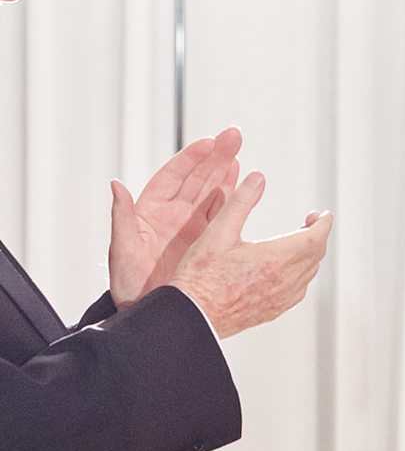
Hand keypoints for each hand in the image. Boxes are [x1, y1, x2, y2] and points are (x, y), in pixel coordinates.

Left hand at [109, 127, 243, 304]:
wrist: (148, 314)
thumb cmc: (128, 287)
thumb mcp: (122, 252)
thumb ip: (121, 218)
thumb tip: (115, 186)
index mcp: (151, 212)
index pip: (173, 176)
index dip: (191, 158)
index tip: (208, 142)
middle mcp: (172, 215)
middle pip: (196, 178)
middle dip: (215, 156)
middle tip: (234, 136)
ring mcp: (189, 228)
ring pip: (210, 192)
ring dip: (224, 172)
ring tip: (239, 153)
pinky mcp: (204, 243)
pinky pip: (220, 215)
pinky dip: (230, 198)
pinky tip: (242, 184)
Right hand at [169, 172, 331, 340]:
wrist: (193, 315)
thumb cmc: (201, 277)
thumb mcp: (218, 232)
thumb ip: (240, 202)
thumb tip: (257, 179)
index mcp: (275, 259)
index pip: (315, 238)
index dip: (323, 224)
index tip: (324, 215)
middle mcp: (284, 281)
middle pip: (315, 254)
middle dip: (316, 235)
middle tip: (309, 222)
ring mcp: (281, 298)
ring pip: (309, 272)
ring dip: (309, 254)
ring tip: (298, 240)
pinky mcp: (274, 310)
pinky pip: (299, 288)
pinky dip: (301, 272)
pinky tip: (287, 267)